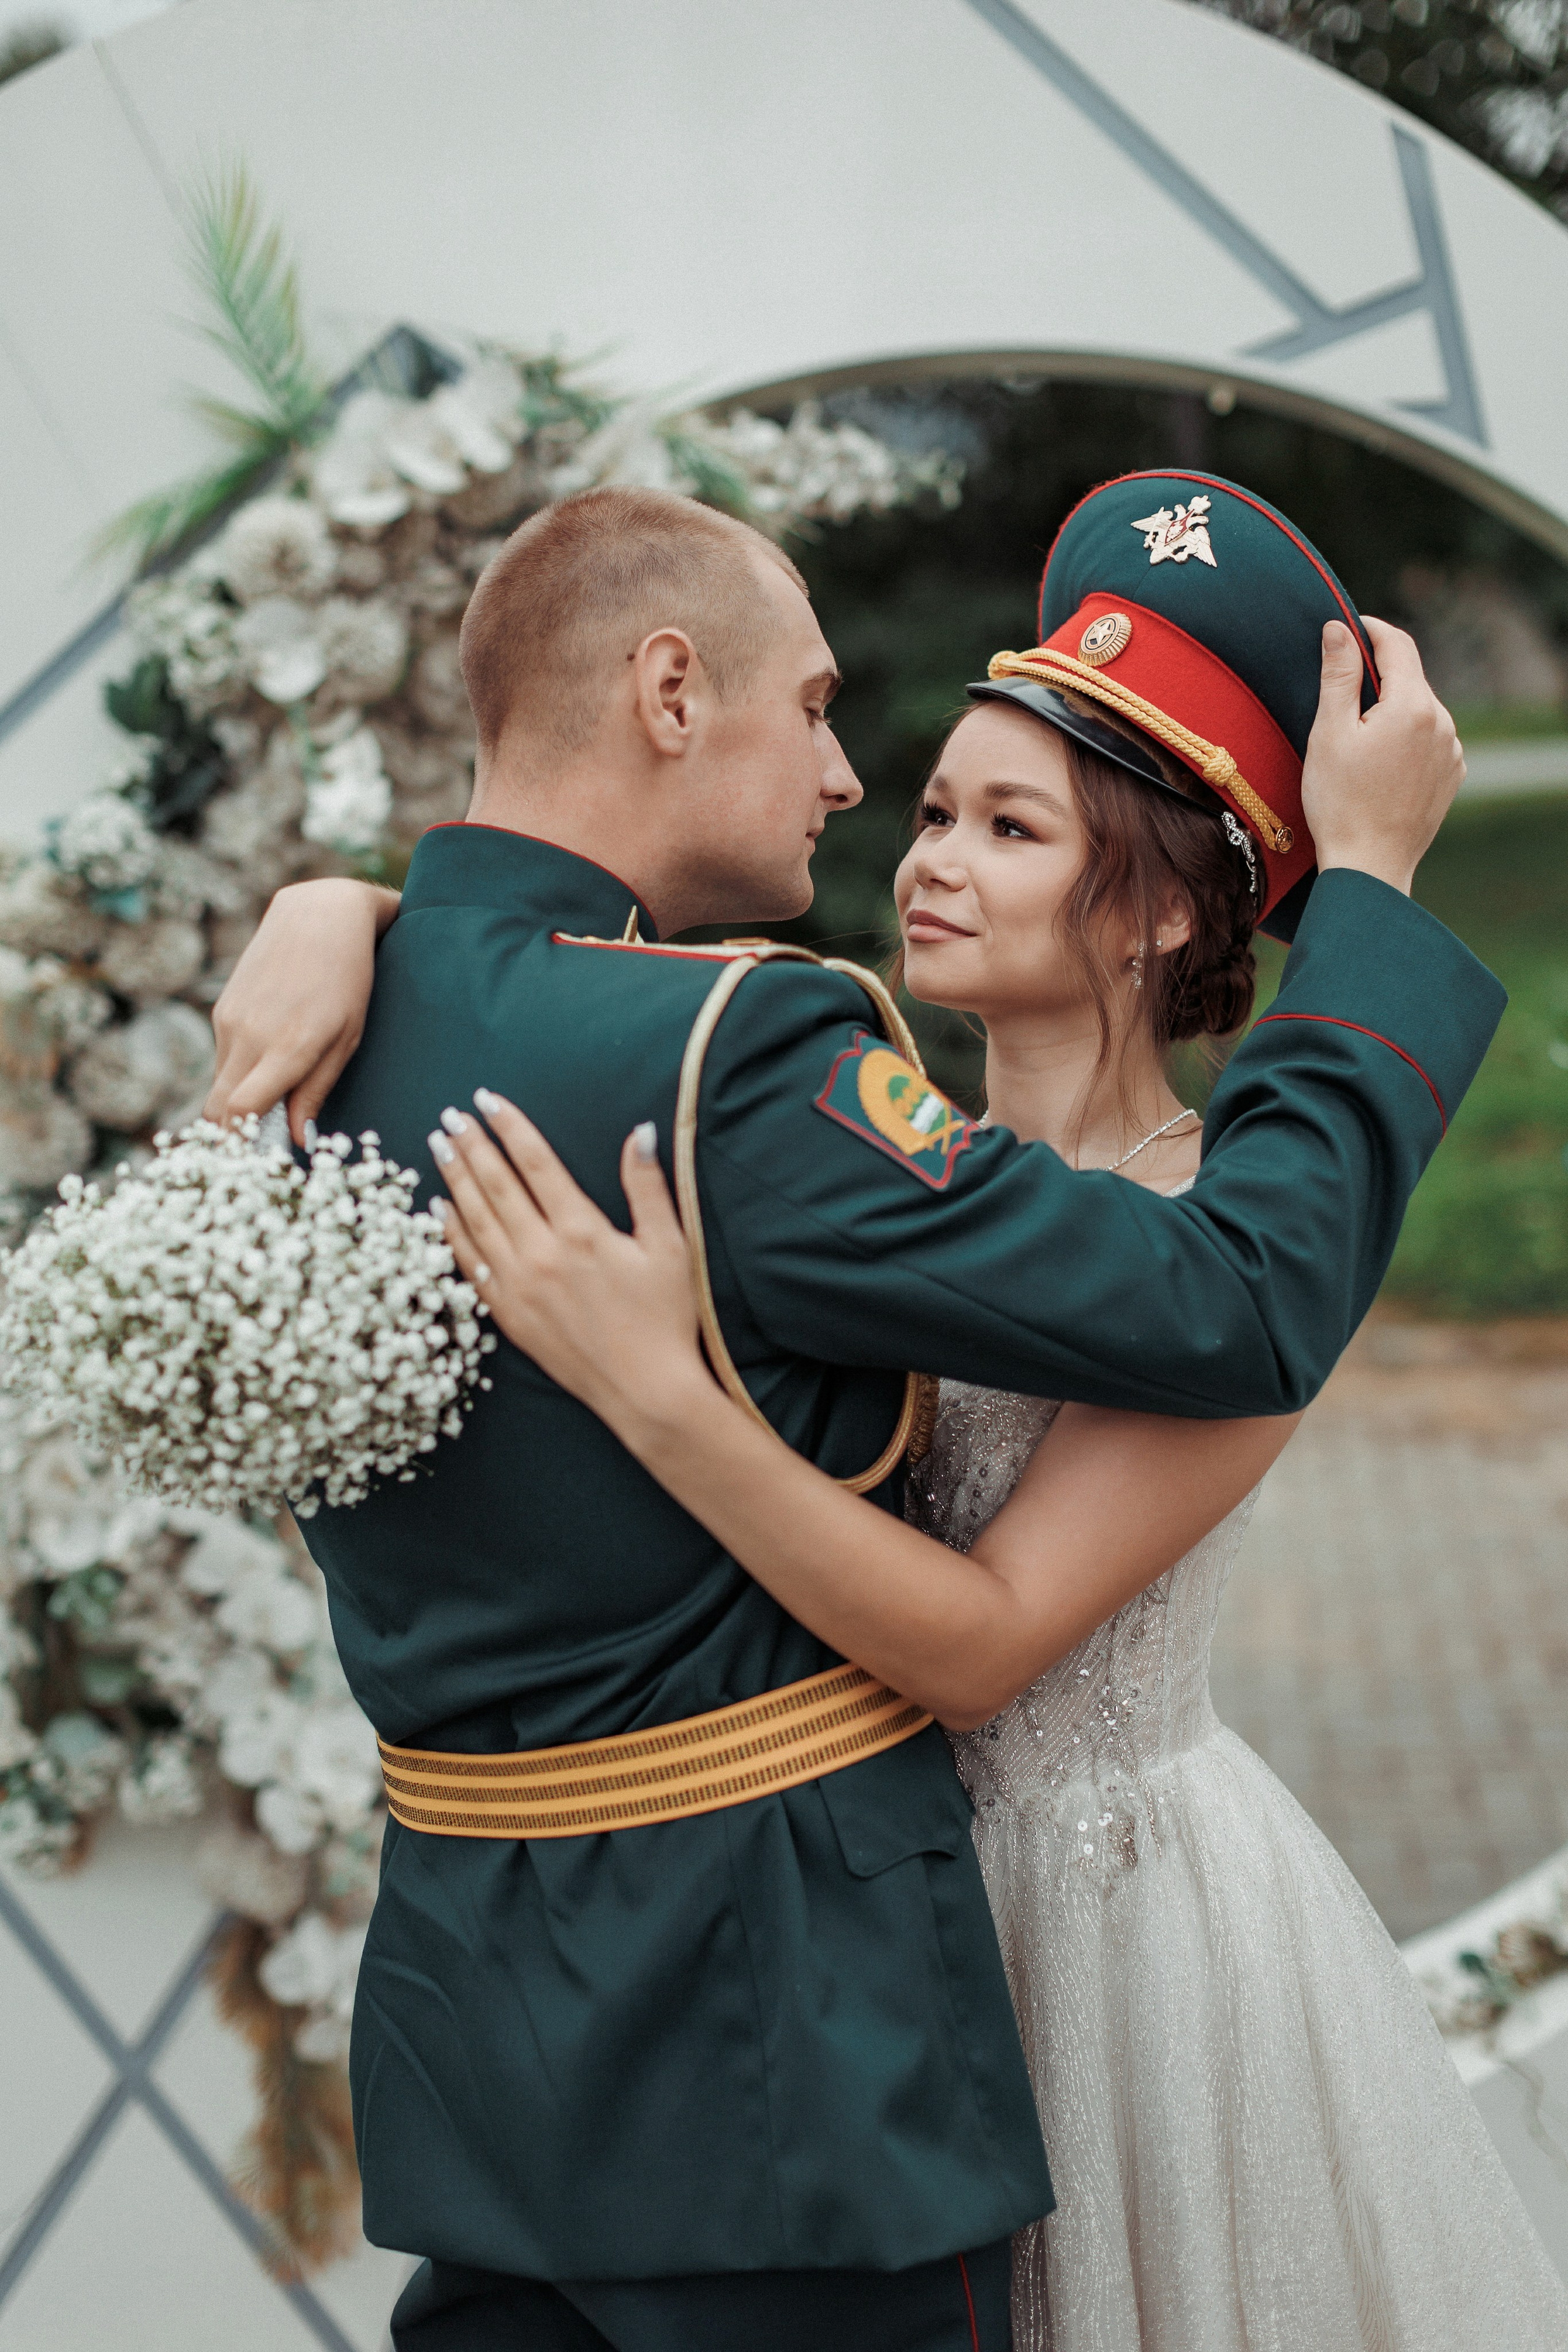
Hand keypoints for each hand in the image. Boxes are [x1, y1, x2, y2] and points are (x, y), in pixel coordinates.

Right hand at [206, 879, 399, 1144]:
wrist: (320, 913)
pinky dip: (239, 1073)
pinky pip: (225, 1058)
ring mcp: (230, 1021)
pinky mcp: (223, 1008)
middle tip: (250, 1158)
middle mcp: (250, 1036)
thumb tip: (297, 1138)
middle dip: (228, 1138)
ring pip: (221, 1084)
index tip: (252, 1167)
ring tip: (269, 1110)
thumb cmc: (349, 979)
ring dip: (237, 1104)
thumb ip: (317, 1089)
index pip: (241, 1113)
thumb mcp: (347, 1038)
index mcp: (287, 1047)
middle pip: (219, 1108)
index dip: (240, 1146)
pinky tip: (267, 1062)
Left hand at [430, 1092, 711, 1434]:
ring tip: (438, 1146)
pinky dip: (451, 1234)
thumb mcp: (671, 1247)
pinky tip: (439, 1210)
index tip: (487, 1100)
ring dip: (455, 1180)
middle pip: (497, 1186)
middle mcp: (542, 1254)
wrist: (646, 1391)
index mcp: (582, 1230)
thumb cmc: (667, 1319)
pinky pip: (470, 1265)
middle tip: (450, 1115)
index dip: (510, 1127)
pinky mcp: (509, 1316)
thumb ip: (649, 1187)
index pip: (536, 1163)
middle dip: (472, 1146)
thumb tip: (641, 1132)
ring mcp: (520, 1287)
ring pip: (476, 1221)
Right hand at [1301, 617, 1462, 894]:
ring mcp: (1452, 751)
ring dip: (1393, 709)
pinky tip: (1380, 763)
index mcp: (1412, 706)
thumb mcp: (1329, 733)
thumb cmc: (1340, 803)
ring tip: (1358, 738)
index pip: (1398, 645)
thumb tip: (1339, 629)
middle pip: (1410, 679)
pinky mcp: (1452, 775)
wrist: (1370, 866)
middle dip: (1378, 676)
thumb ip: (1339, 675)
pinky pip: (1430, 739)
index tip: (1348, 627)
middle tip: (1341, 689)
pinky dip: (1407, 737)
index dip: (1371, 629)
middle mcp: (1443, 722)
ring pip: (1420, 710)